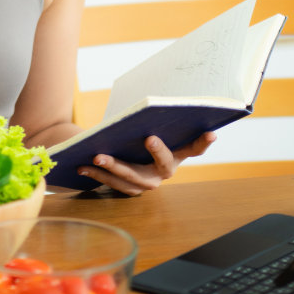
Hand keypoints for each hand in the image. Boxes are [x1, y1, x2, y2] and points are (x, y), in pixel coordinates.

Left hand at [77, 131, 216, 195]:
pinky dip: (97, 175)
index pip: (194, 148)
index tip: (211, 132)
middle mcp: (164, 172)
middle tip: (149, 137)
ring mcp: (147, 184)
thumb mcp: (146, 127)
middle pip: (163, 164)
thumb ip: (150, 121)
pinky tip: (82, 166)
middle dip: (158, 152)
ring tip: (97, 156)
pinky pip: (113, 184)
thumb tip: (149, 104)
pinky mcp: (129, 190)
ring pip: (132, 178)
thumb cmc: (137, 134)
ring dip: (114, 167)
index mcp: (176, 154)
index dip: (203, 142)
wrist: (119, 154)